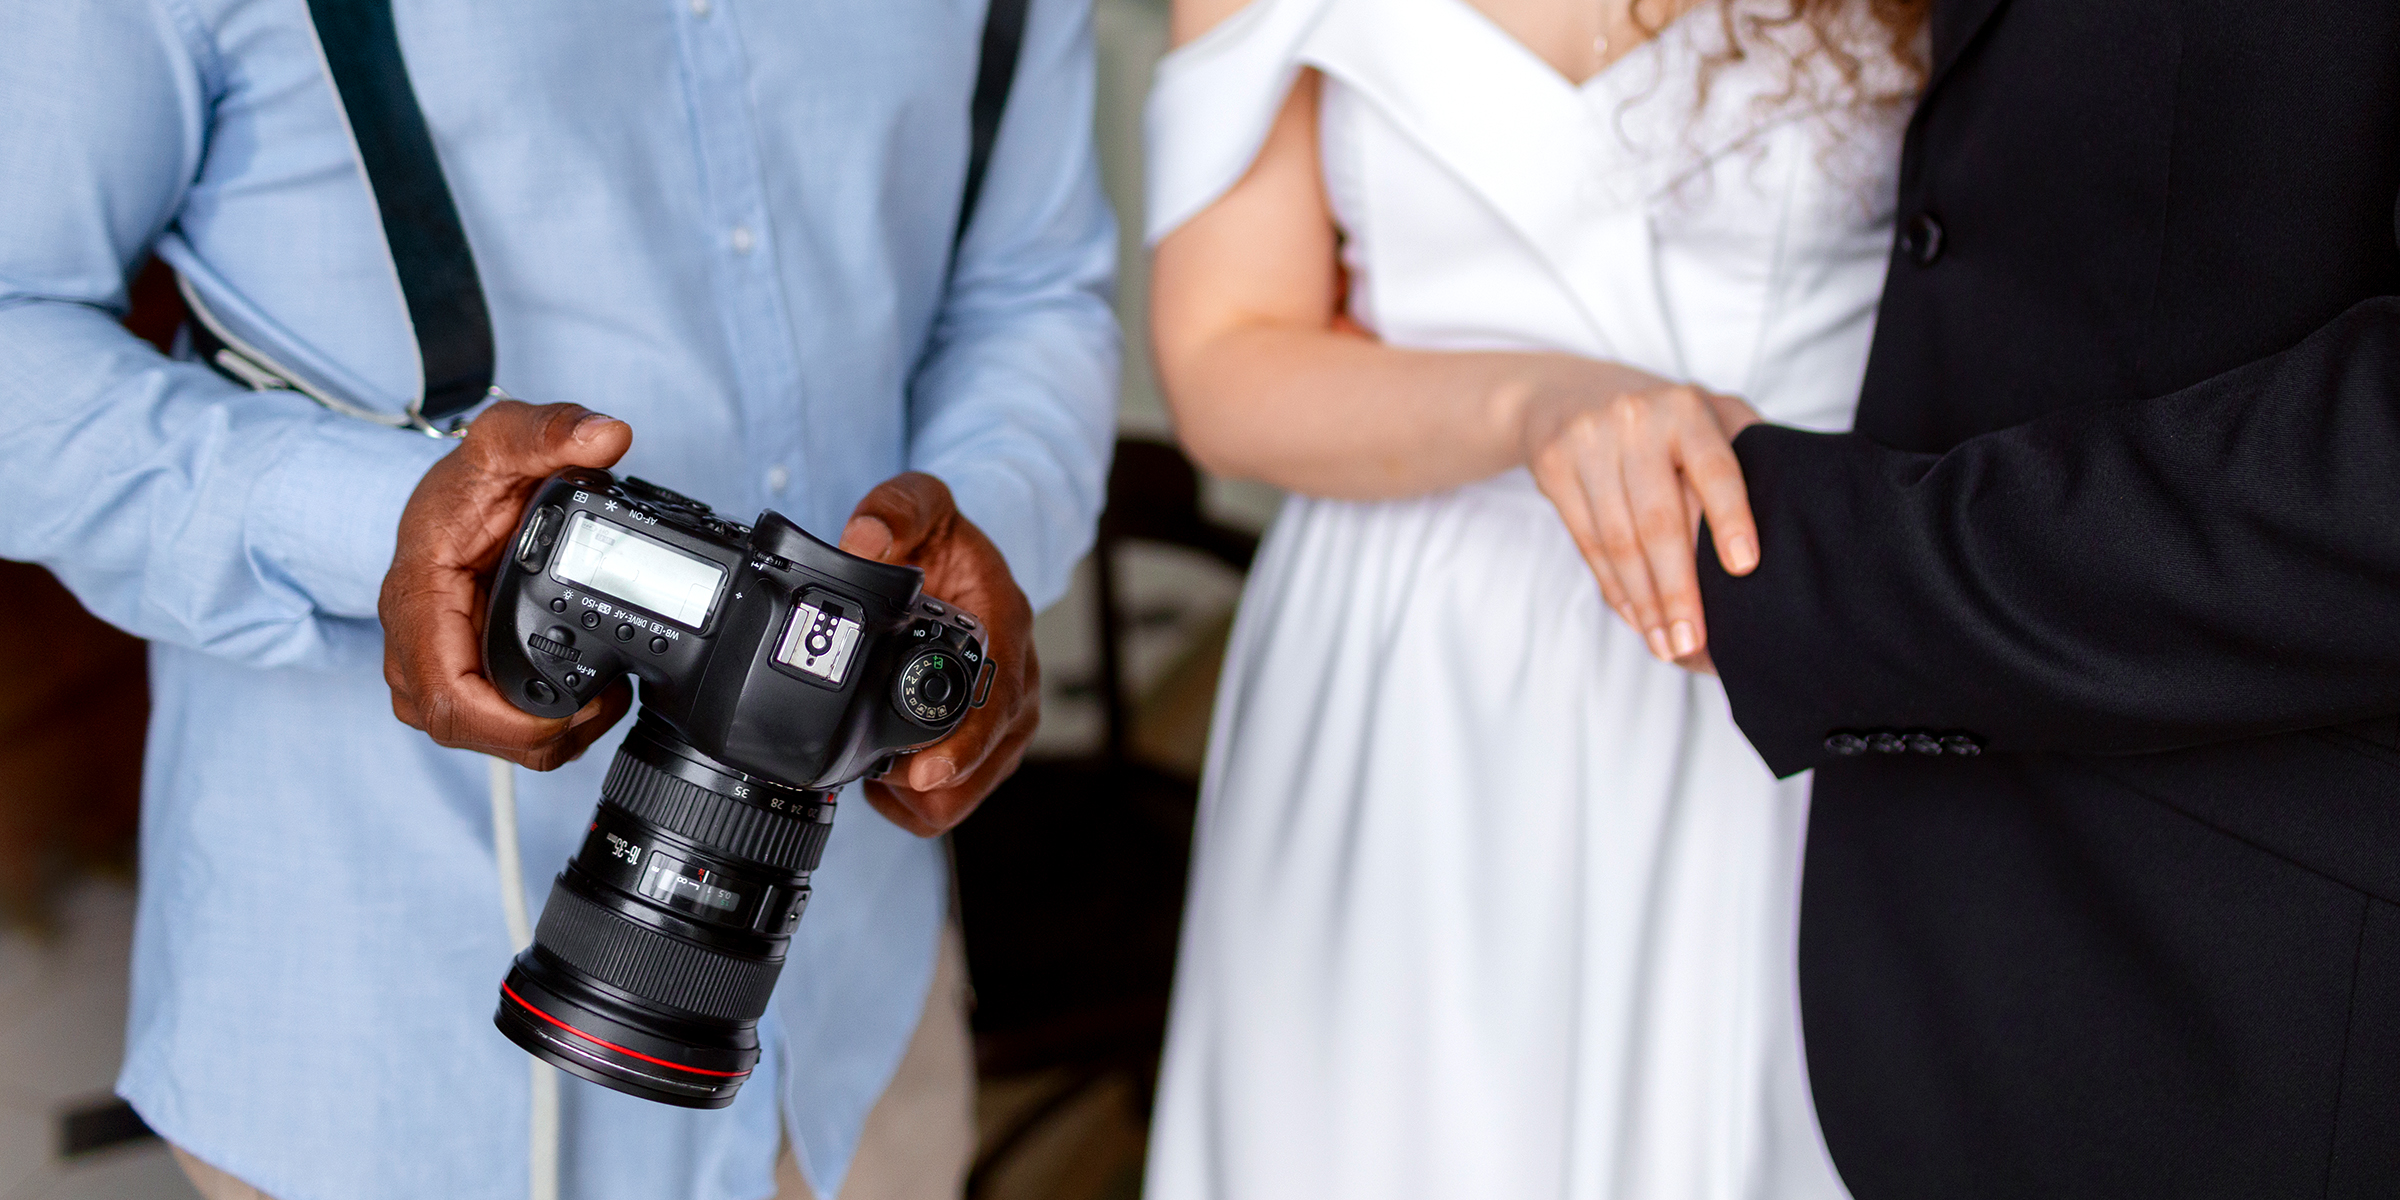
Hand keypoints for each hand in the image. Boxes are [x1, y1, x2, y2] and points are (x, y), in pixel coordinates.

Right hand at [382, 401, 635, 768]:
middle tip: (602, 708)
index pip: (444, 694)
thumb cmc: (465, 478)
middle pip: (457, 726)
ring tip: (599, 707)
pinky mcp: (455, 668)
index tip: (569, 711)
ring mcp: (430, 658)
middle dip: (532, 737)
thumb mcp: (504, 438)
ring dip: (534, 737)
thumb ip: (552, 429)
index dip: (506, 723)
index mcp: (416, 596)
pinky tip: (580, 704)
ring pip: (469, 731)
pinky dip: (531, 724)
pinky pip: (481, 718)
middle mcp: (414, 638)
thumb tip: (606, 434)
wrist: (452, 491)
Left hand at [839, 472, 1036, 835]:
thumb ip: (893, 510)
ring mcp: (1006, 715)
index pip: (997, 699)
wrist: (958, 557)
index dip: (964, 744)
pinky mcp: (987, 739)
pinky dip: (921, 801)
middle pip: (989, 759)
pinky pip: (961, 793)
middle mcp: (1017, 677)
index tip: (924, 772)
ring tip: (873, 780)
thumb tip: (864, 541)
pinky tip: (884, 782)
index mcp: (1006, 624)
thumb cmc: (943, 538)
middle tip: (874, 780)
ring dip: (925, 798)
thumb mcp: (920, 502)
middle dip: (934, 784)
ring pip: (974, 787)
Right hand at [1522, 376, 1763, 665]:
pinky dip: (1614, 589)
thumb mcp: (1708, 413)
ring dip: (1644, 602)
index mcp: (1685, 408)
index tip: (1744, 567)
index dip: (1729, 518)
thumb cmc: (1659, 417)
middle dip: (1677, 589)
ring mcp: (1588, 444)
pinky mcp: (1554, 469)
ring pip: (1618, 541)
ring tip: (1666, 646)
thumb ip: (1746, 450)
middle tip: (1693, 642)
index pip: (1713, 469)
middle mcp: (1634, 420)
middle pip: (1657, 520)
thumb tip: (1790, 519)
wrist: (1566, 393)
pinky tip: (1636, 619)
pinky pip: (1588, 544)